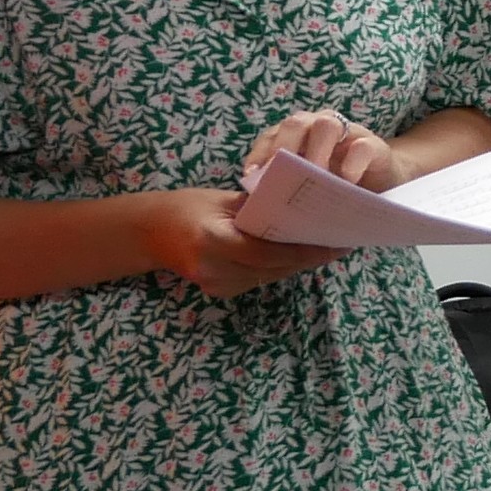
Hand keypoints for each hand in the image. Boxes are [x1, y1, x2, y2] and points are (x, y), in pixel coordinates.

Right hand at [140, 189, 341, 300]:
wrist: (148, 232)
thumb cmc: (186, 207)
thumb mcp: (222, 200)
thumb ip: (259, 207)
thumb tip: (302, 209)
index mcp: (213, 241)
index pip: (271, 252)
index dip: (307, 250)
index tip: (338, 242)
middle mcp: (214, 269)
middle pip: (276, 267)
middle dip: (311, 256)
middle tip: (342, 241)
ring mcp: (216, 284)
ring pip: (271, 276)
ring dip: (299, 262)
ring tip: (328, 246)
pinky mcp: (219, 291)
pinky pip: (259, 279)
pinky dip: (280, 267)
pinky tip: (298, 253)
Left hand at [241, 109, 396, 194]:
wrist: (382, 182)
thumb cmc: (335, 184)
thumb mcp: (306, 185)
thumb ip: (285, 185)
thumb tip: (256, 199)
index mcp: (298, 134)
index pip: (272, 135)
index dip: (260, 153)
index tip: (251, 175)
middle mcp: (318, 126)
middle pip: (295, 123)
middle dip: (285, 147)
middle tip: (281, 176)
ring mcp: (348, 132)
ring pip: (326, 125)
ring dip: (316, 151)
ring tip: (314, 178)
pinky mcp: (374, 146)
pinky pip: (362, 147)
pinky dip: (352, 163)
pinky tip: (346, 181)